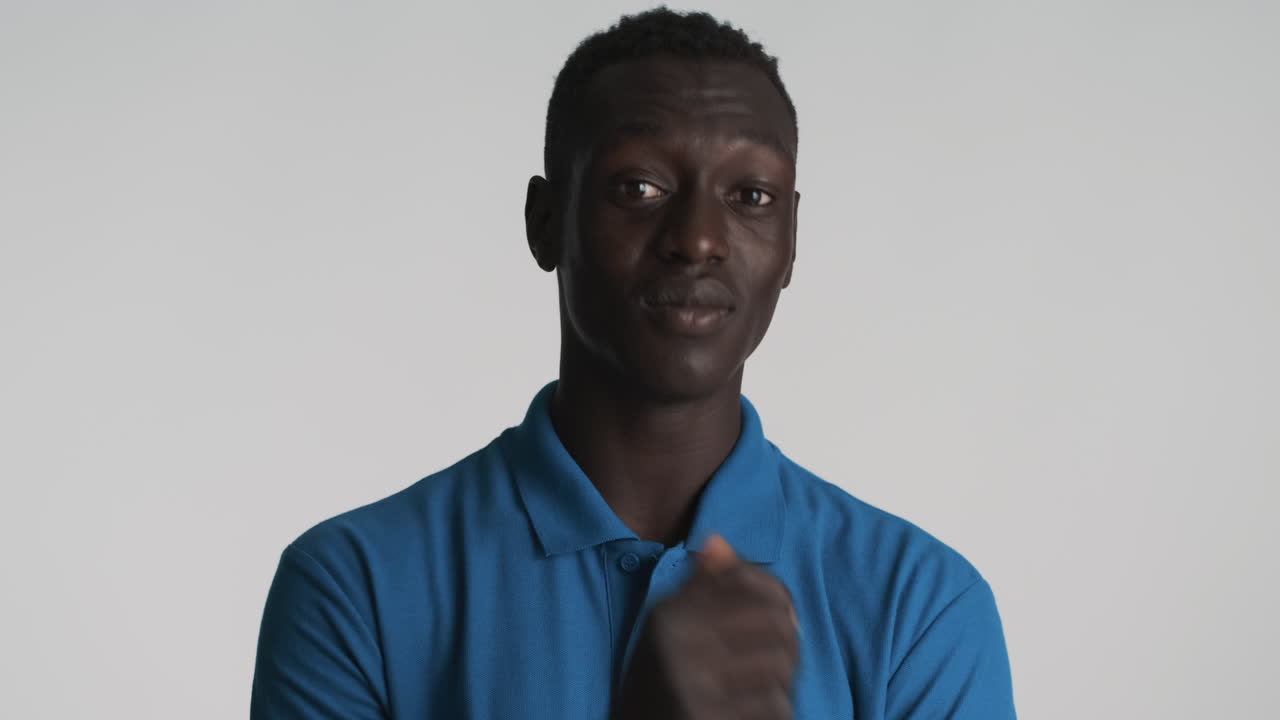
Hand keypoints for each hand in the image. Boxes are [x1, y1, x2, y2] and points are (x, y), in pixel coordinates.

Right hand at [612, 535, 799, 719]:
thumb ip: (698, 587)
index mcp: (666, 616)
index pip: (746, 581)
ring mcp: (691, 687)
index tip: (783, 616)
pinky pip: (774, 707)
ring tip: (765, 689)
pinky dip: (774, 711)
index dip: (778, 596)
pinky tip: (753, 712)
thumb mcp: (666, 630)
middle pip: (774, 622)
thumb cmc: (660, 684)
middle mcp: (675, 645)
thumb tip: (717, 542)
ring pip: (779, 666)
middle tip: (780, 661)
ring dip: (782, 680)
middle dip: (787, 642)